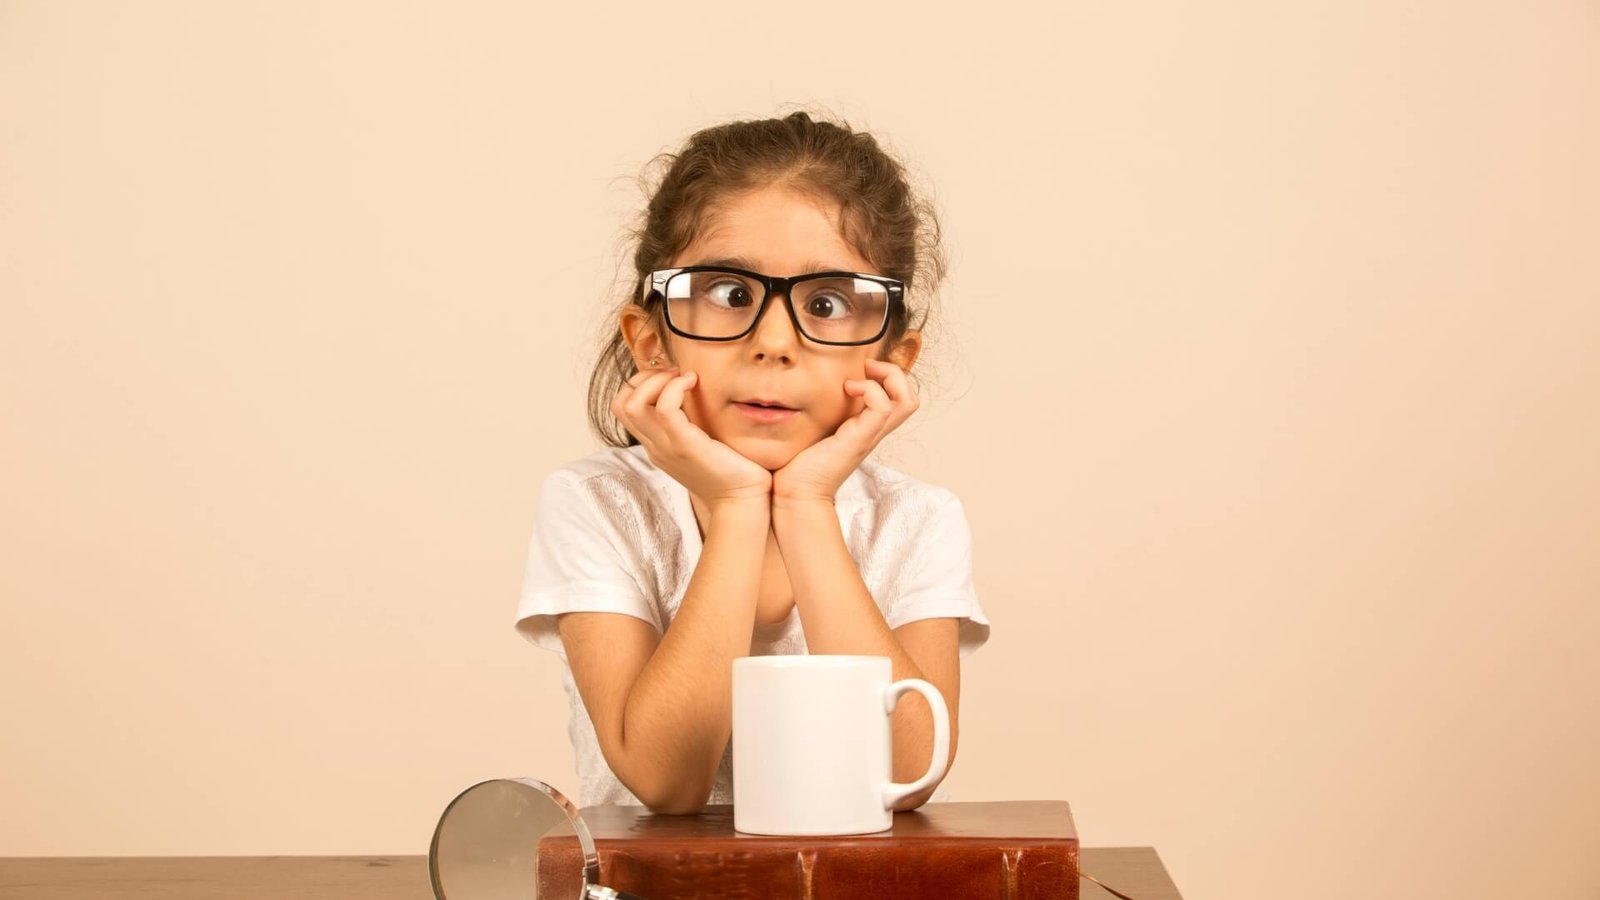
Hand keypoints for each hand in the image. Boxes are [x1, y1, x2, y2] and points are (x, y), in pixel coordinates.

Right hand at [612, 368, 771, 503]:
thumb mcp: (703, 443)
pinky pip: (664, 408)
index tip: (671, 376)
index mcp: (656, 445)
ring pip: (633, 403)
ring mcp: (666, 447)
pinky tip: (694, 382)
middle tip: (674, 373)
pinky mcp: (685, 445)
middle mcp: (655, 446)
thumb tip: (697, 393)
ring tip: (682, 376)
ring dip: (656, 379)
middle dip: (644, 377)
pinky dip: (675, 386)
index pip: (624, 407)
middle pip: (621, 402)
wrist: (742, 501)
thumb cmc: (732, 471)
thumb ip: (692, 423)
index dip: (641, 383)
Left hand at [772, 358, 918, 502]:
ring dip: (888, 377)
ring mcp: (870, 435)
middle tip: (867, 369)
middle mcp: (875, 431)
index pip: (900, 400)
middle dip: (895, 373)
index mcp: (868, 427)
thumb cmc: (802, 463)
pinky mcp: (859, 438)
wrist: (796, 492)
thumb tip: (805, 390)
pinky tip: (847, 390)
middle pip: (912, 398)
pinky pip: (882, 407)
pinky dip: (869, 389)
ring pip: (907, 401)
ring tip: (859, 379)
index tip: (860, 372)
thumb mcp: (819, 430)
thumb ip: (825, 412)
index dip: (889, 378)